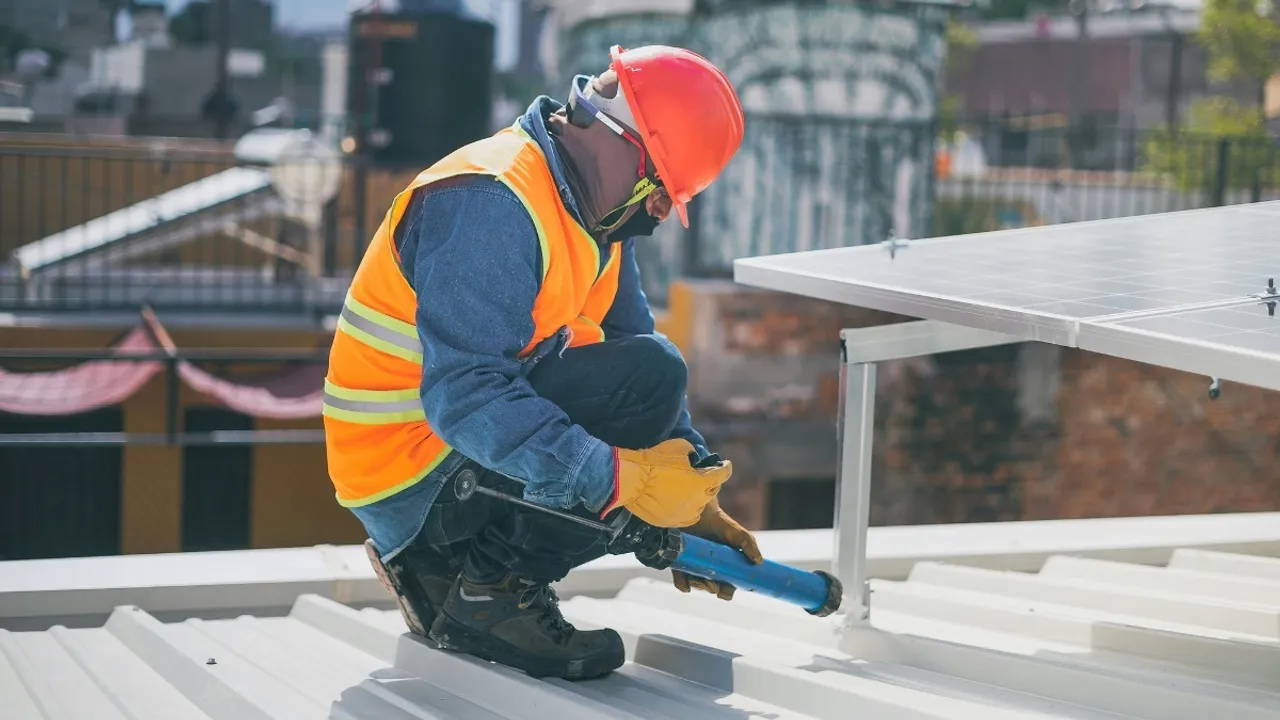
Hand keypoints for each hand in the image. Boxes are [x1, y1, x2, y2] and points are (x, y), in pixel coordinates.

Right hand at [604, 439, 730, 527]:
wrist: (630, 480)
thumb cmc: (654, 460)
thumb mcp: (679, 446)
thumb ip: (692, 453)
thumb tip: (693, 459)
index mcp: (702, 482)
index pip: (723, 474)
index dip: (726, 467)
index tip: (725, 464)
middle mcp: (698, 500)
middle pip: (712, 491)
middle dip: (710, 482)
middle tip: (703, 474)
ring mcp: (684, 513)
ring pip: (699, 506)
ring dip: (697, 497)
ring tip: (688, 489)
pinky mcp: (671, 522)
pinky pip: (685, 516)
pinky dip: (686, 509)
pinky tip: (679, 502)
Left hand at [673, 497, 761, 600]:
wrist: (700, 511)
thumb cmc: (721, 523)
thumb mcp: (738, 534)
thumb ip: (749, 545)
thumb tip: (759, 561)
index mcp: (725, 567)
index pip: (728, 587)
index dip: (727, 592)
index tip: (725, 590)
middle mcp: (710, 569)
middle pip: (712, 588)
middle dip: (712, 588)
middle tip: (711, 582)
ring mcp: (694, 567)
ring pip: (696, 585)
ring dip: (698, 585)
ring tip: (698, 577)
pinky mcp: (680, 563)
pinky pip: (681, 581)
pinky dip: (683, 584)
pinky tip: (686, 581)